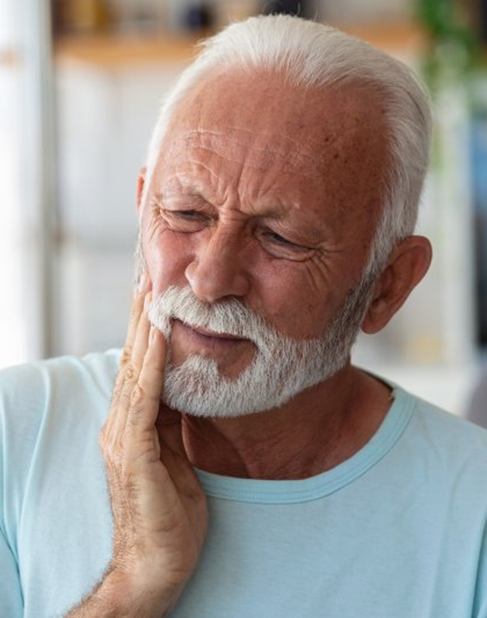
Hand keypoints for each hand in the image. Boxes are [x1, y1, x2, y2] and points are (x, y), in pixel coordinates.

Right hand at [99, 281, 207, 610]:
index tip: (155, 299)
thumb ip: (171, 423)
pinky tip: (159, 336)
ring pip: (135, 372)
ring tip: (152, 293)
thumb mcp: (175, 457)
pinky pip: (144, 400)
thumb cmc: (170, 514)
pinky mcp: (133, 453)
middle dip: (141, 319)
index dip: (147, 333)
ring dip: (145, 331)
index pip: (140, 369)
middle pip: (133, 362)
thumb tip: (181, 391)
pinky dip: (152, 365)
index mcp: (132, 426)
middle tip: (148, 279)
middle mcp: (121, 425)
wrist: (157, 564)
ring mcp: (123, 437)